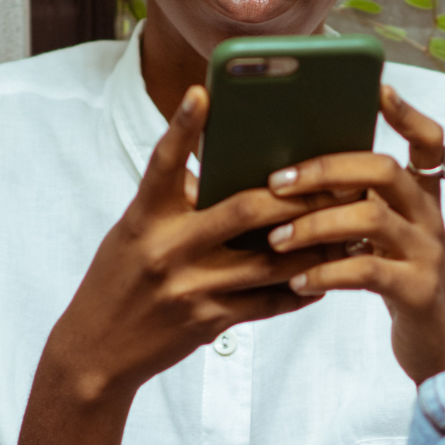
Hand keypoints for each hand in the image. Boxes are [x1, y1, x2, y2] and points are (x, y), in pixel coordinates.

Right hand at [43, 85, 314, 406]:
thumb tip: (224, 166)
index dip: (182, 127)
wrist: (96, 351)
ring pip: (268, 261)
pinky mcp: (207, 322)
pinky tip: (324, 277)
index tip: (203, 93)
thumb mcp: (136, 232)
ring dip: (312, 245)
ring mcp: (189, 288)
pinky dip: (298, 289)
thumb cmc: (120, 280)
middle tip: (335, 180)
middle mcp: (167, 249)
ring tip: (347, 229)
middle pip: (242, 211)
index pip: (162, 164)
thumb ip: (175, 201)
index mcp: (145, 218)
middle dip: (294, 197)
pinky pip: (266, 303)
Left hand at [261, 84, 444, 385]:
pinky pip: (368, 271)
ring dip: (315, 224)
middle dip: (326, 168)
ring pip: (372, 219)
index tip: (379, 89)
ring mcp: (427, 252)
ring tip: (275, 238)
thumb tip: (285, 174)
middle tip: (277, 181)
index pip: (428, 141)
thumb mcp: (382, 237)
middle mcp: (428, 216)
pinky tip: (297, 281)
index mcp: (420, 196)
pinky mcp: (417, 291)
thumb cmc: (394, 281)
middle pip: (385, 170)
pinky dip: (327, 272)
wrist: (437, 345)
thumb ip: (355, 203)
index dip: (407, 113)